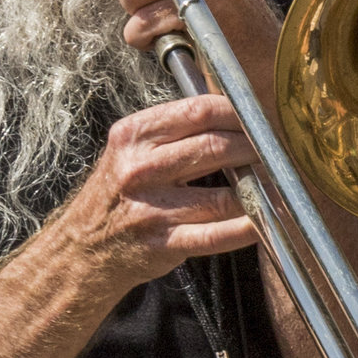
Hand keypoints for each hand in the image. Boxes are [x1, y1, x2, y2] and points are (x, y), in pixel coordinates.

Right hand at [37, 94, 257, 292]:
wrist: (84, 247)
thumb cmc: (121, 193)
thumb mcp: (133, 150)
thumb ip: (177, 130)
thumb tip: (237, 115)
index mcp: (133, 135)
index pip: (199, 110)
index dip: (238, 114)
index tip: (257, 121)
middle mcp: (139, 168)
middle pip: (216, 147)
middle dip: (254, 149)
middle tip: (271, 154)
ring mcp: (152, 208)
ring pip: (225, 194)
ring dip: (259, 189)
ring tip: (273, 184)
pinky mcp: (164, 243)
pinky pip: (218, 235)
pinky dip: (248, 227)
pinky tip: (264, 220)